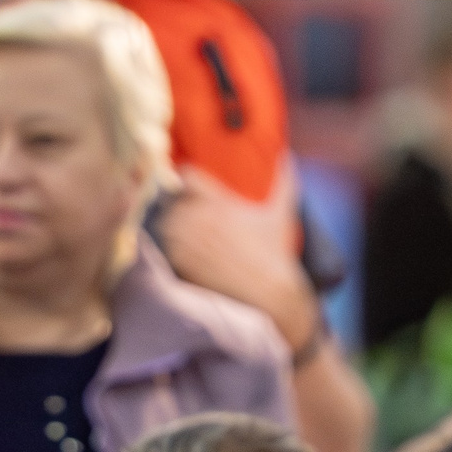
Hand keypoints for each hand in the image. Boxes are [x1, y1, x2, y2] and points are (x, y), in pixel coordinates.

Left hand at [158, 166, 315, 347]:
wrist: (268, 296)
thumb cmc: (275, 254)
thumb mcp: (281, 214)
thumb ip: (284, 181)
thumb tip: (288, 155)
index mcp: (218, 202)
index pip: (187, 176)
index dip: (188, 182)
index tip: (192, 190)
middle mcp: (198, 220)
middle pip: (172, 201)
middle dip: (180, 207)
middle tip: (191, 220)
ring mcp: (186, 244)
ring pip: (164, 224)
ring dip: (172, 228)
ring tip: (187, 238)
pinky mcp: (179, 265)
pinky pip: (164, 249)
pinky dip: (172, 251)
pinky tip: (187, 257)